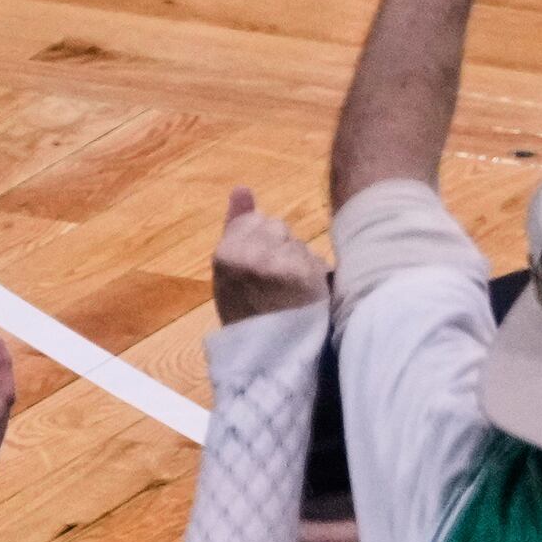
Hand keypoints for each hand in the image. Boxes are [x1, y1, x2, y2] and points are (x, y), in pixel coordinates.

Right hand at [211, 189, 329, 326]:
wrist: (268, 354)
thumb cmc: (249, 310)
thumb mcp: (231, 268)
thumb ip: (237, 224)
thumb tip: (242, 187)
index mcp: (224, 252)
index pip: (257, 220)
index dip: (264, 243)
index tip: (257, 272)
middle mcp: (248, 253)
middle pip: (280, 227)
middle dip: (282, 248)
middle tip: (274, 283)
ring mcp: (275, 263)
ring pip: (300, 244)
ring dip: (300, 262)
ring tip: (289, 292)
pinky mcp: (302, 274)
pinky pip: (316, 260)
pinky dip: (316, 276)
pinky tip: (304, 297)